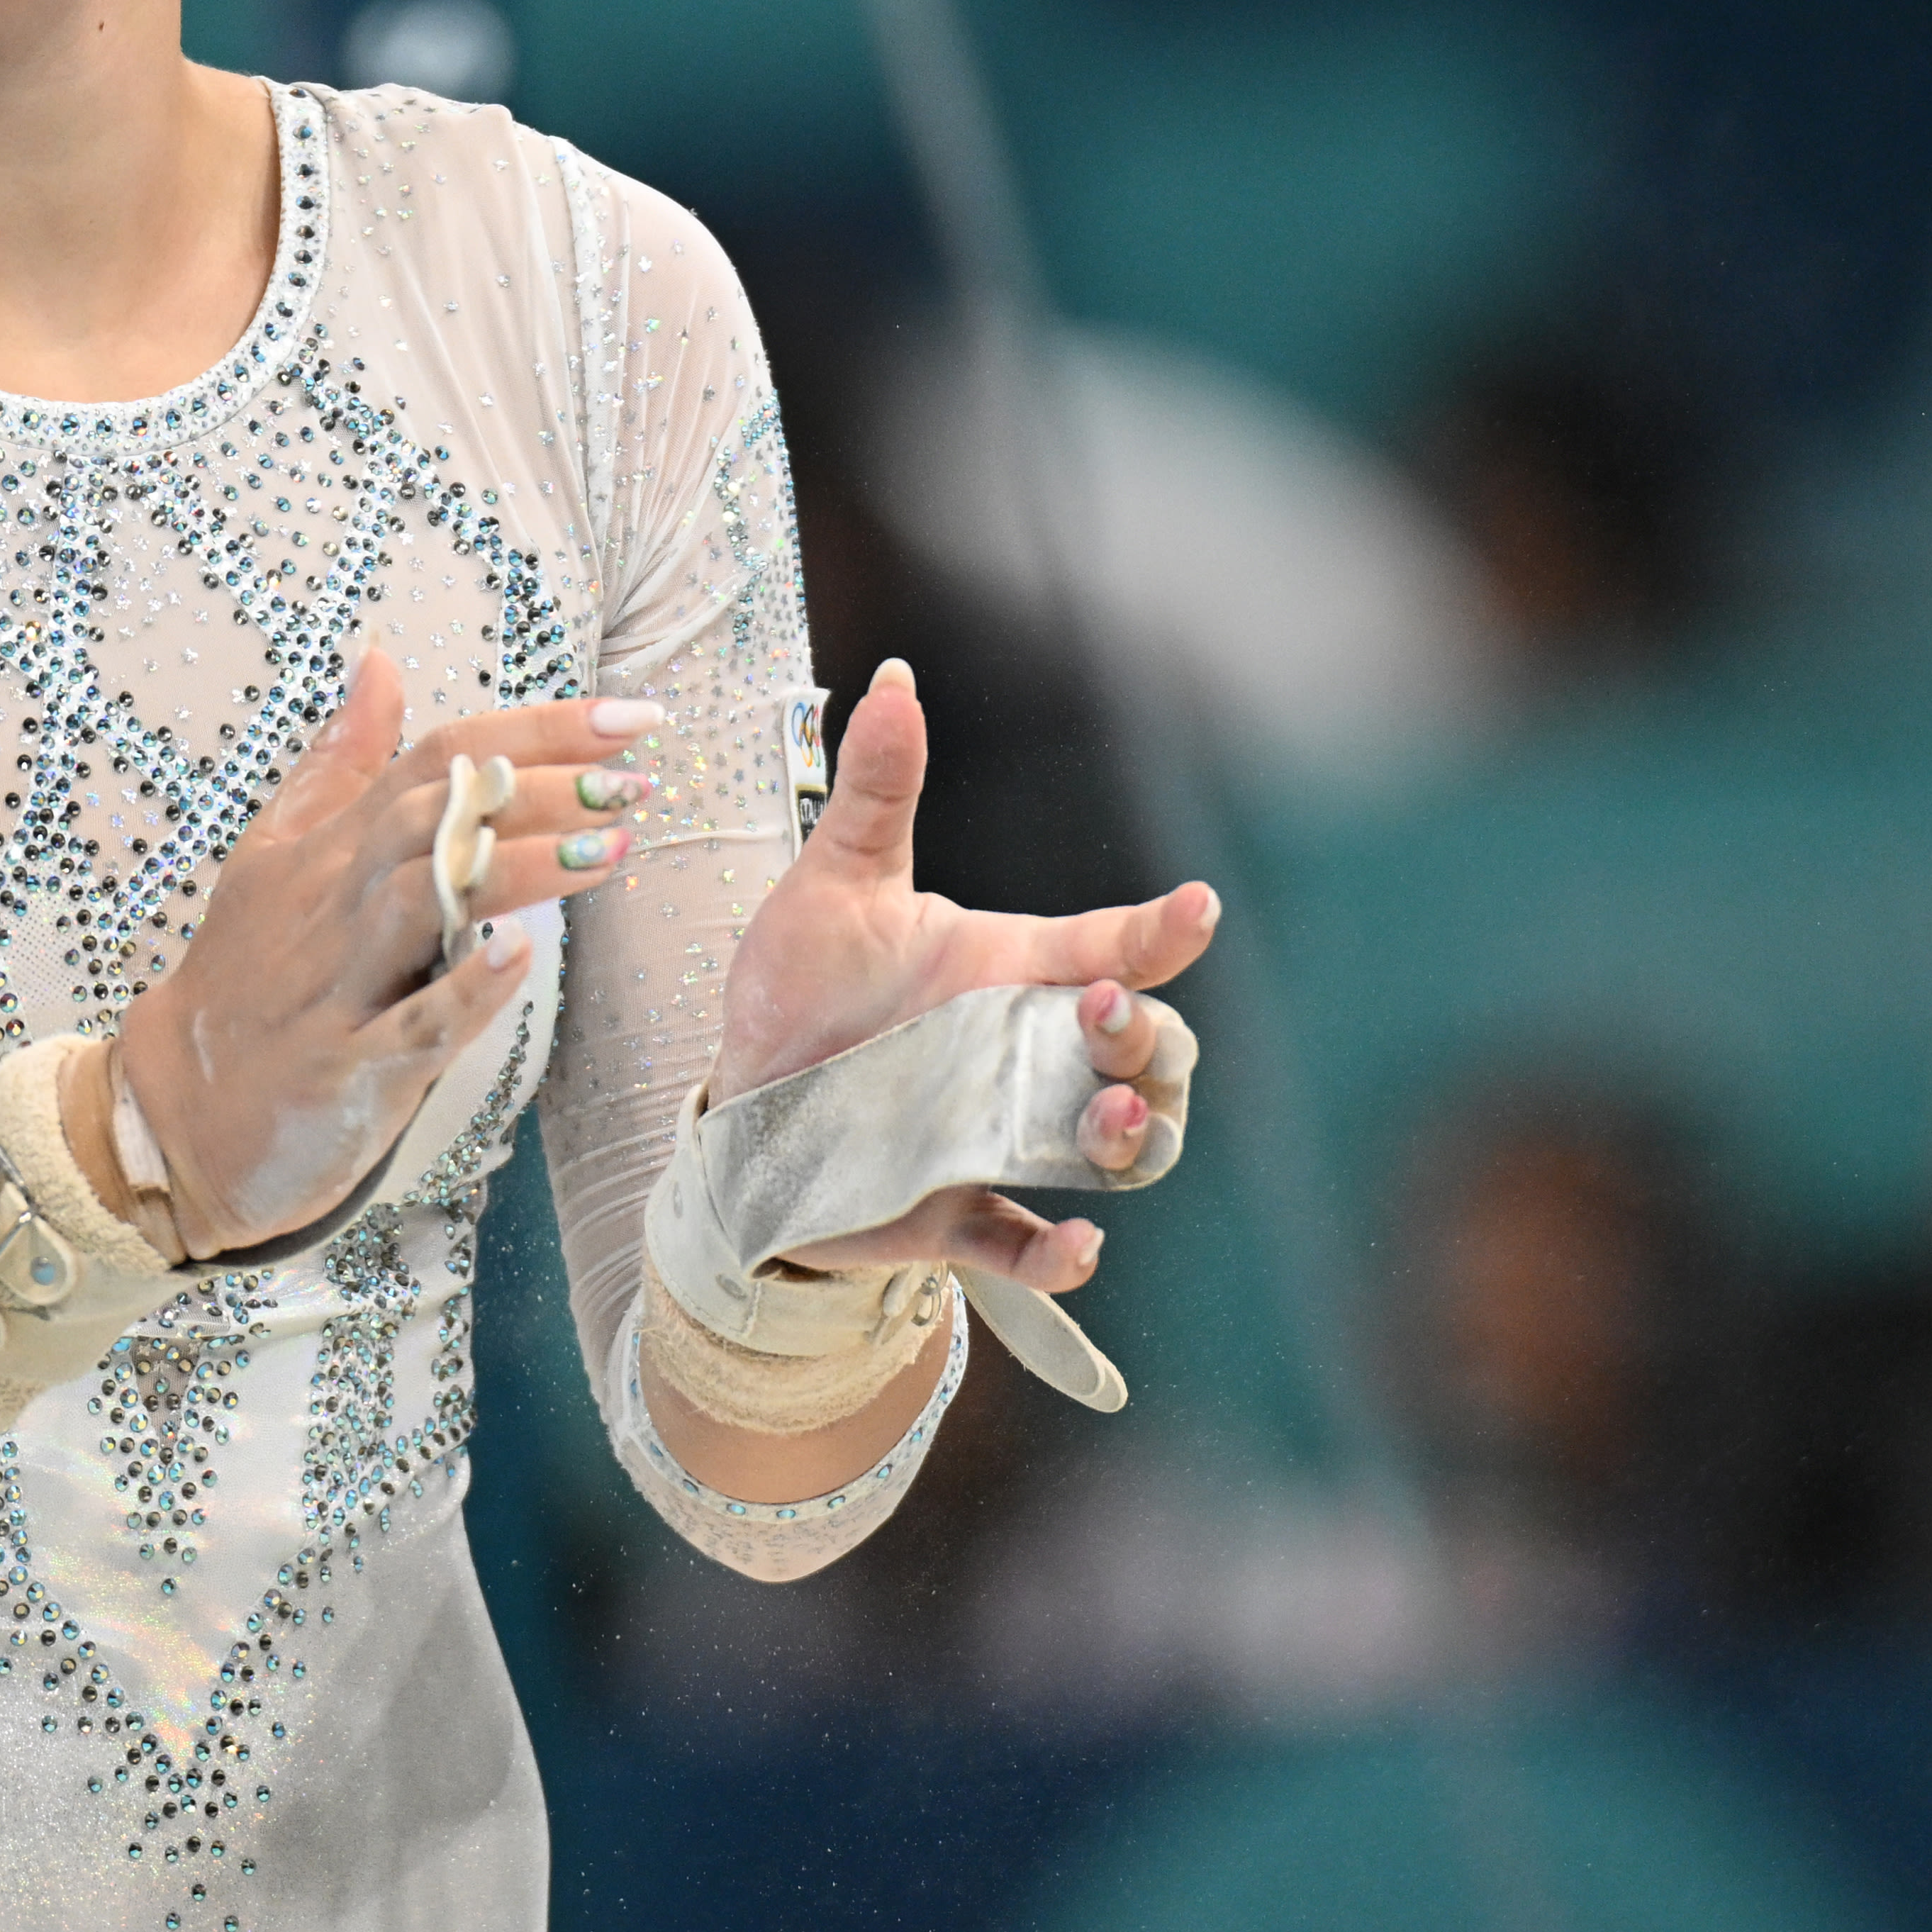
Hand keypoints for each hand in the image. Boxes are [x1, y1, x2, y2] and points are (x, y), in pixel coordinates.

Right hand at [112, 648, 658, 1252]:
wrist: (172, 1113)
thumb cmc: (246, 979)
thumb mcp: (277, 854)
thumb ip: (339, 761)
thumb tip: (380, 662)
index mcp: (330, 847)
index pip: (438, 757)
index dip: (535, 729)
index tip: (630, 718)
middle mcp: (333, 902)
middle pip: (434, 814)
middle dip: (540, 789)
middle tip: (634, 779)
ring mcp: (335, 986)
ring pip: (421, 901)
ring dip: (514, 869)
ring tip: (610, 849)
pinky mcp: (343, 1068)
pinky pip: (409, 1025)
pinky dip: (463, 991)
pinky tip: (519, 958)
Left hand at [711, 660, 1212, 1297]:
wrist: (737, 1103)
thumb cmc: (800, 984)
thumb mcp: (832, 885)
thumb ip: (875, 792)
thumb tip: (889, 678)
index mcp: (1008, 972)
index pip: (1110, 945)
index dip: (1160, 931)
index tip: (1194, 908)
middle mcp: (1024, 1057)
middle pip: (1143, 1051)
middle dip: (1149, 1038)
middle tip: (1104, 1015)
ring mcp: (1003, 1141)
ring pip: (1120, 1148)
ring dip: (1134, 1136)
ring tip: (1107, 1116)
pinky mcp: (960, 1217)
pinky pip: (1032, 1246)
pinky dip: (1062, 1253)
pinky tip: (1074, 1243)